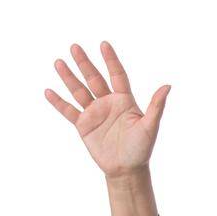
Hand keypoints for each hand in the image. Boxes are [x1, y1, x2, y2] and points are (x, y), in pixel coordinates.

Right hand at [44, 41, 170, 177]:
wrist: (127, 170)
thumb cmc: (141, 149)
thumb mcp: (149, 126)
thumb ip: (156, 106)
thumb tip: (168, 86)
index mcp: (124, 100)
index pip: (116, 75)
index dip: (110, 60)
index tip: (104, 44)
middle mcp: (108, 102)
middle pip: (94, 78)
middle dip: (84, 63)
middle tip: (74, 47)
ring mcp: (94, 113)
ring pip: (79, 91)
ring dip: (69, 77)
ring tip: (58, 62)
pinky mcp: (84, 125)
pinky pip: (69, 111)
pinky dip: (59, 102)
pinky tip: (48, 91)